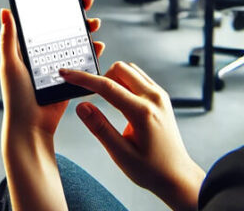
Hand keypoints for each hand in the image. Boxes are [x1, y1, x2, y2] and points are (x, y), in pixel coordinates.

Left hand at [0, 0, 102, 139]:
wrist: (31, 127)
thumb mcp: (11, 63)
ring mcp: (58, 64)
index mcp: (28, 46)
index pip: (42, 16)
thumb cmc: (16, 97)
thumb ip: (9, 37)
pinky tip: (97, 45)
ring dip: (86, 28)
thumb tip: (5, 9)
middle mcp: (44, 52)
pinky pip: (84, 60)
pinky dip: (92, 51)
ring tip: (94, 22)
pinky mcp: (70, 77)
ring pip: (76, 39)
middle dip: (76, 9)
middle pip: (63, 24)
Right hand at [59, 63, 205, 210]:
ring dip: (114, 79)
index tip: (67, 74)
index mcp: (143, 112)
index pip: (107, 87)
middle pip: (120, 69)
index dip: (83, 79)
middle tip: (91, 96)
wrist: (176, 175)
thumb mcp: (121, 154)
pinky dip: (124, 83)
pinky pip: (139, 78)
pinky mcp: (160, 97)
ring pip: (130, 70)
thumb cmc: (151, 169)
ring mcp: (159, 96)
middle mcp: (154, 98)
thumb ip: (100, 128)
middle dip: (101, 78)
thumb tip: (81, 106)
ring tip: (107, 102)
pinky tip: (120, 101)